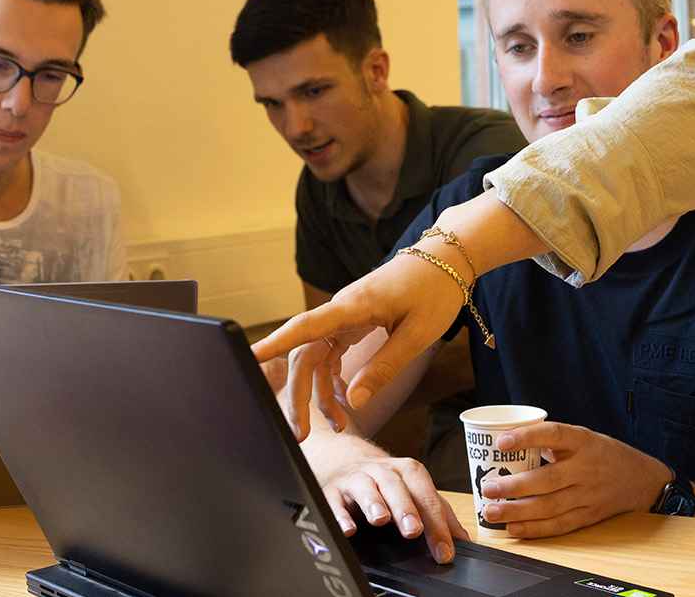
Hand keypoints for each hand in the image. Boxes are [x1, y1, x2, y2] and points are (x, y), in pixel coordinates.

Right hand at [254, 253, 462, 439]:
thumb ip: (383, 368)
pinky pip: (332, 353)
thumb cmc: (435, 291)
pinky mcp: (354, 321)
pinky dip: (334, 379)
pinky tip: (343, 402)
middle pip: (306, 354)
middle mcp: (342, 310)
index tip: (247, 358)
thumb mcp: (416, 335)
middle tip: (299, 433)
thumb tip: (351, 400)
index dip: (275, 344)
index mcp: (353, 307)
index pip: (305, 327)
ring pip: (317, 358)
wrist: (447, 260)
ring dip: (319, 393)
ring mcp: (346, 316)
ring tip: (334, 425)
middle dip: (300, 395)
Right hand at [318, 453, 469, 564]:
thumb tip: (463, 540)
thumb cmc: (386, 483)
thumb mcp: (414, 492)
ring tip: (381, 520)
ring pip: (365, 486)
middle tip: (414, 531)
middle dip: (405, 508)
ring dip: (374, 503)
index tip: (444, 551)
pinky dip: (340, 514)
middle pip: (395, 485)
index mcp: (407, 472)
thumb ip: (439, 515)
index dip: (437, 524)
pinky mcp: (332, 490)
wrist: (346, 460)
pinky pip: (334, 501)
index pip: (426, 495)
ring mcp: (356, 479)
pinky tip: (349, 529)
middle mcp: (382, 472)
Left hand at [476, 422, 672, 538]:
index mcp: (584, 441)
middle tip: (488, 488)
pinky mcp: (589, 515)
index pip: (554, 434)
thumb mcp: (584, 437)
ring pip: (549, 506)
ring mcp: (589, 494)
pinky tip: (515, 528)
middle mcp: (587, 468)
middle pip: (547, 479)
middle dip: (514, 486)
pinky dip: (535, 529)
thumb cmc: (604, 455)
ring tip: (492, 511)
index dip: (527, 437)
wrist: (642, 479)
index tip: (502, 442)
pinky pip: (559, 525)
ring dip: (518, 511)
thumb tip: (509, 443)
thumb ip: (553, 442)